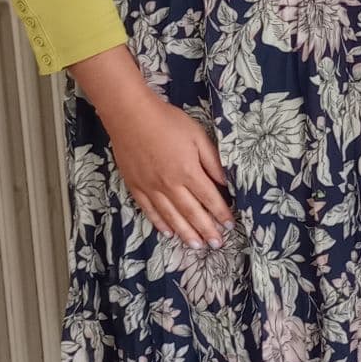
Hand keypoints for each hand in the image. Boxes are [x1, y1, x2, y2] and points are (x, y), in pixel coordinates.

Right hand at [108, 92, 235, 248]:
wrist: (131, 116)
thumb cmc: (167, 122)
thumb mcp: (198, 136)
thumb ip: (212, 161)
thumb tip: (225, 182)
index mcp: (188, 172)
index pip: (209, 198)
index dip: (221, 213)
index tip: (229, 225)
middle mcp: (170, 185)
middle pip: (192, 213)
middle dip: (206, 230)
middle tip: (216, 244)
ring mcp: (151, 188)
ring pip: (171, 217)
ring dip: (185, 233)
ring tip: (196, 246)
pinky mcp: (136, 186)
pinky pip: (149, 210)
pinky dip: (160, 223)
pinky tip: (168, 232)